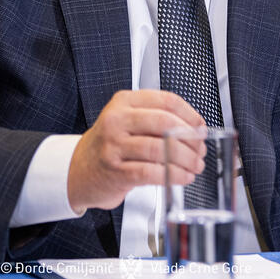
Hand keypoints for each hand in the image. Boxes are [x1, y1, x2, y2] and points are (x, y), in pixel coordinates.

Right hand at [67, 90, 204, 213]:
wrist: (78, 170)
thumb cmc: (110, 145)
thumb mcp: (127, 121)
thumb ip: (156, 119)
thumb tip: (195, 129)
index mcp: (124, 101)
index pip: (166, 101)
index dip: (190, 115)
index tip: (201, 128)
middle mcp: (117, 120)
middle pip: (165, 123)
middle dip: (190, 139)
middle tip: (200, 150)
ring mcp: (114, 146)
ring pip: (160, 149)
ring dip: (185, 160)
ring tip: (195, 166)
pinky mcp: (115, 171)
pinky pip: (151, 172)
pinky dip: (173, 176)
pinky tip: (182, 177)